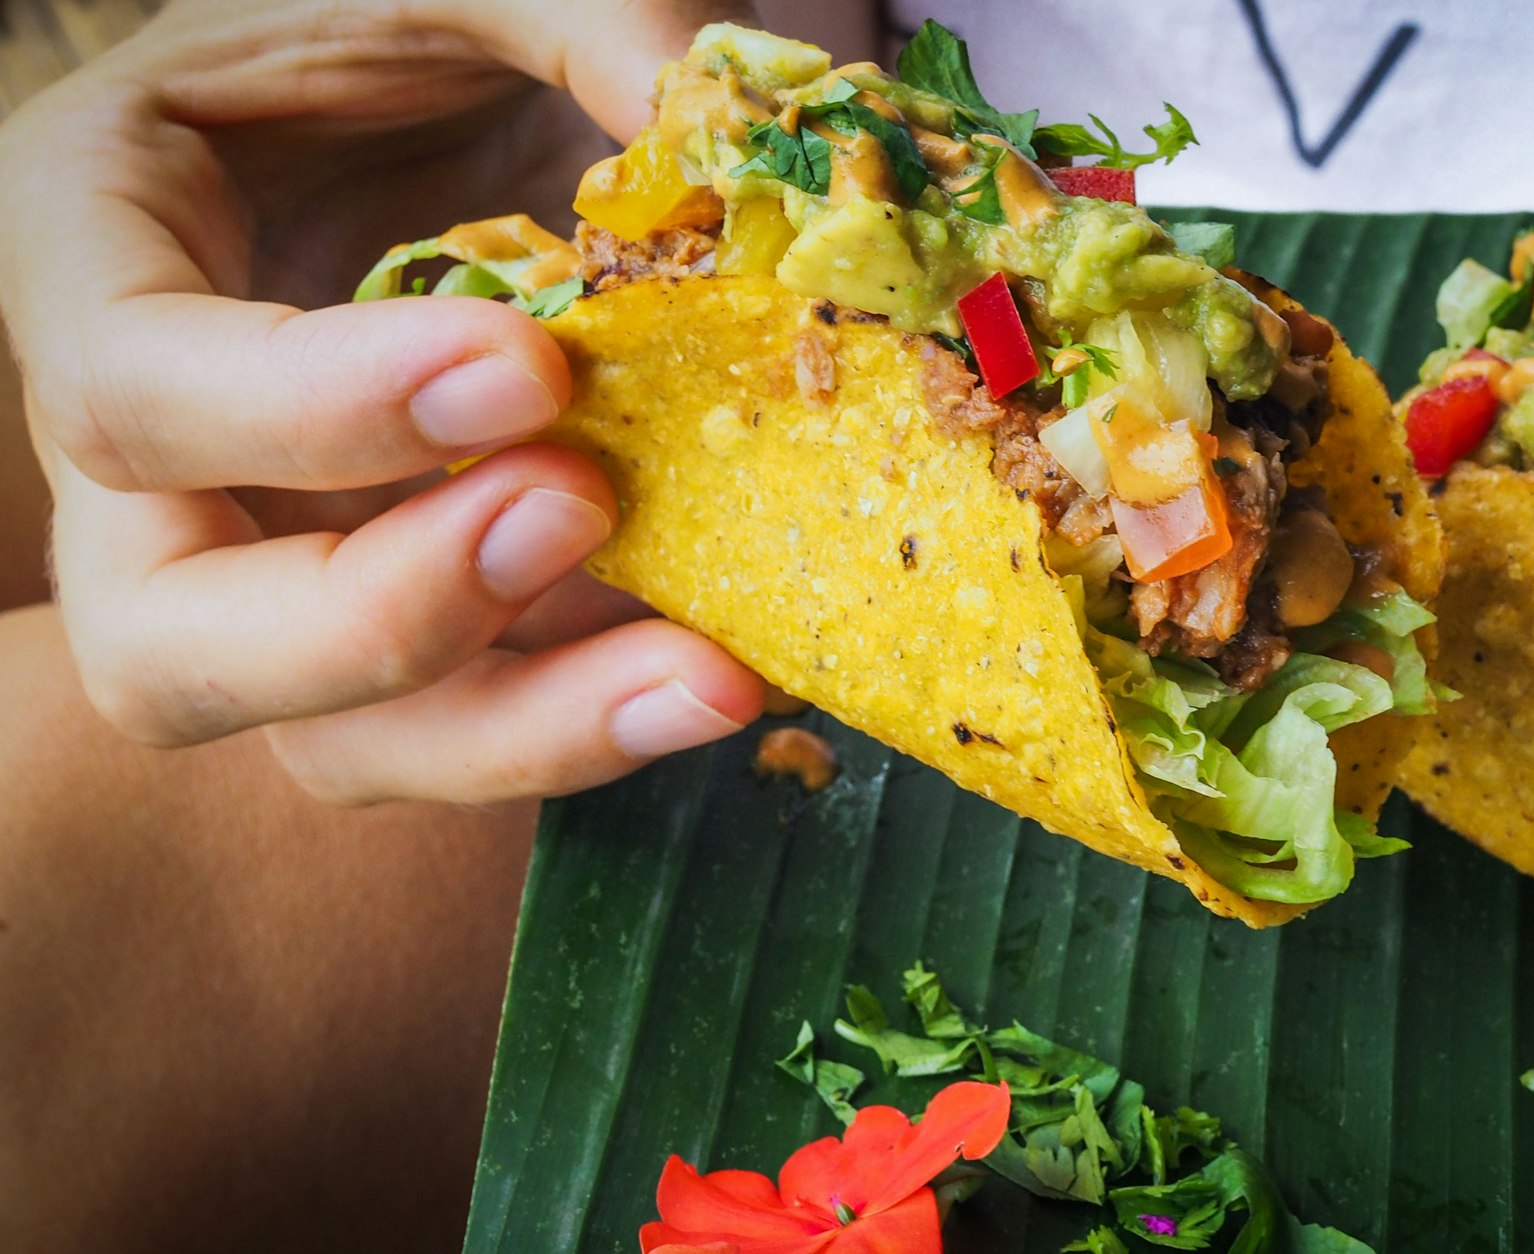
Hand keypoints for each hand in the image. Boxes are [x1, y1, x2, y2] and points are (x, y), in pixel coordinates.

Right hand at [0, 0, 766, 802]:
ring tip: (705, 669)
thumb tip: (733, 142)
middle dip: (379, 623)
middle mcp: (157, 462)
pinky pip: (474, 720)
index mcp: (98, 258)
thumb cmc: (400, 36)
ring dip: (520, 728)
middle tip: (579, 514)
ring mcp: (282, 566)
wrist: (434, 115)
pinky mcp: (413, 619)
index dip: (314, 413)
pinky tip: (718, 661)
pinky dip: (594, 712)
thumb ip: (589, 24)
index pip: (133, 392)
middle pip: (170, 644)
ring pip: (330, 742)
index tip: (528, 371)